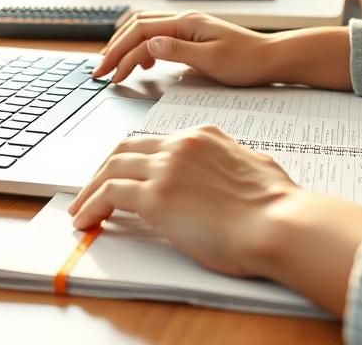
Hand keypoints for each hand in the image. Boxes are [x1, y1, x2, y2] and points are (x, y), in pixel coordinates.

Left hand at [69, 125, 361, 315]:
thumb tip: (236, 170)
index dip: (135, 160)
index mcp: (204, 137)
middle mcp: (181, 146)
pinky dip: (91, 206)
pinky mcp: (156, 197)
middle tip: (93, 189)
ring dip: (91, 189)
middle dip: (105, 169)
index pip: (156, 143)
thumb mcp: (258, 169)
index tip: (125, 175)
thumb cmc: (279, 207)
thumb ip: (237, 164)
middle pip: (127, 149)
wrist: (280, 223)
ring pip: (111, 168)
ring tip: (81, 209)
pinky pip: (109, 195)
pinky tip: (85, 220)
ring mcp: (166, 168)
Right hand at [94, 11, 273, 84]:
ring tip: (114, 67)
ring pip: (144, 30)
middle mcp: (183, 20)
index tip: (107, 72)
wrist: (272, 58)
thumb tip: (148, 44)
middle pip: (136, 27)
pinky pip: (157, 37)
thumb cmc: (248, 61)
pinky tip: (142, 64)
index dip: (119, 52)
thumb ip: (177, 51)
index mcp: (186, 23)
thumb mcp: (212, 59)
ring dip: (125, 47)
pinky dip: (142, 49)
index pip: (140, 32)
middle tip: (100, 70)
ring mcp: (187, 27)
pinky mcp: (191, 37)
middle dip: (114, 48)